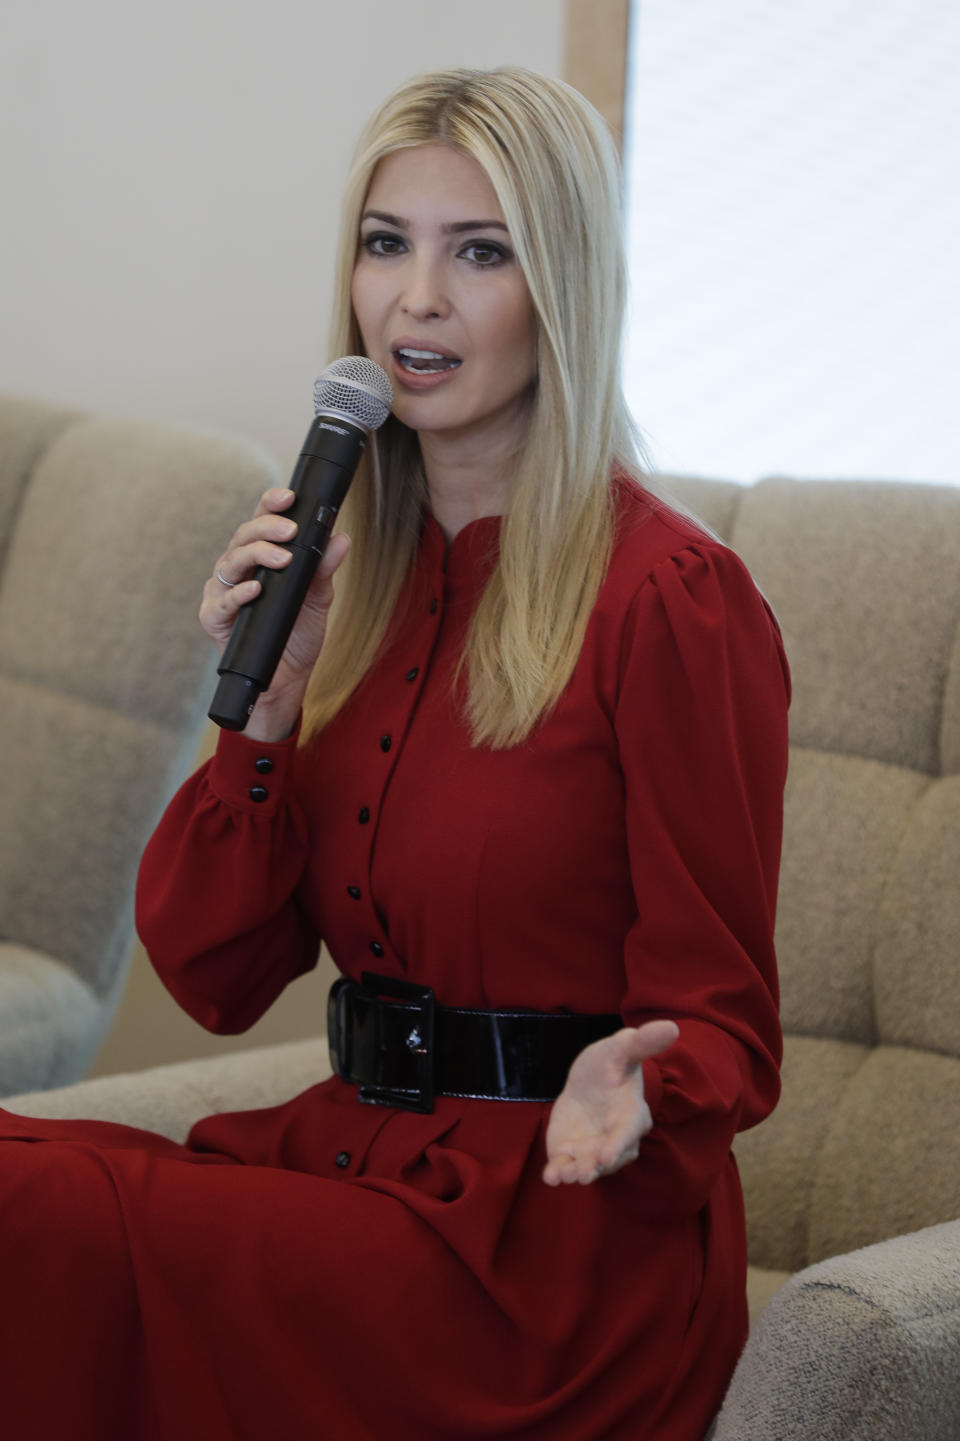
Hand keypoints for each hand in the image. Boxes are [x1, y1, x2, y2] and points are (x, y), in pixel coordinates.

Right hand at [199, 487, 349, 740]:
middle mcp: (237, 571)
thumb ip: (324, 569)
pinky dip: (239, 594)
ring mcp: (223, 593)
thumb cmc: (297, 637)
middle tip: (291, 530)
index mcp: (259, 560)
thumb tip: (341, 538)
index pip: (260, 523)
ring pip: (230, 562)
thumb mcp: (318, 600)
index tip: (289, 496)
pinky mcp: (214, 618)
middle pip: (243, 536)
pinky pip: (221, 601)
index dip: (270, 505)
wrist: (287, 680)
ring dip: (256, 555)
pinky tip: (256, 589)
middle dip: (266, 528)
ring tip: (281, 557)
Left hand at [542, 1020, 678, 1186]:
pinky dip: (557, 1174)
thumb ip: (642, 1042)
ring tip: (563, 1176)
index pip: (627, 1132)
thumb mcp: (621, 1049)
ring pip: (586, 1167)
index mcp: (631, 1115)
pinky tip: (549, 1176)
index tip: (606, 1156)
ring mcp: (592, 1149)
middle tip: (583, 1173)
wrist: (588, 1081)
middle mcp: (614, 1139)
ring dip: (575, 1173)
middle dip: (595, 1167)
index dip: (618, 1144)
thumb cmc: (611, 1064)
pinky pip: (565, 1167)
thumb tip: (672, 1027)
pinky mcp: (571, 1153)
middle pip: (607, 1158)